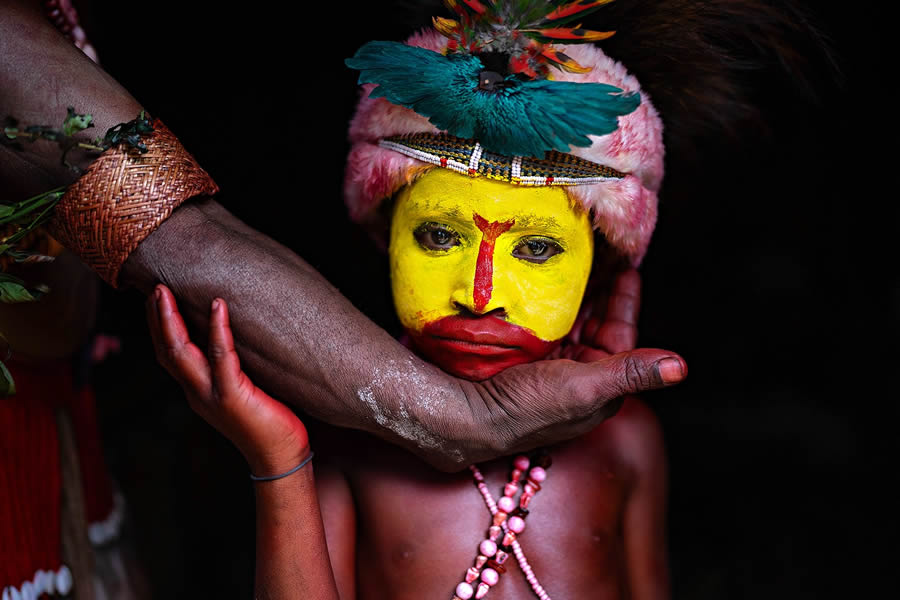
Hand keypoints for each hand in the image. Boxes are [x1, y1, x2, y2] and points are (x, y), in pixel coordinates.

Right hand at [146, 284, 308, 476]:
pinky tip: (218, 306)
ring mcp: (212, 396)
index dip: (158, 327)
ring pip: (181, 354)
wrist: (282, 459)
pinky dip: (217, 330)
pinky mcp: (234, 398)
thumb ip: (232, 369)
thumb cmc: (270, 421)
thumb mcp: (242, 392)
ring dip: (171, 321)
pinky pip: (222, 359)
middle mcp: (198, 393)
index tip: (155, 298)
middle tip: (155, 286)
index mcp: (198, 391)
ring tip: (166, 292)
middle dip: (157, 318)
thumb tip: (236, 337)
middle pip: (166, 351)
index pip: (169, 355)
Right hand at [465, 267, 683, 458]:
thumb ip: (631, 372)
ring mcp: (548, 364)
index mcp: (600, 386)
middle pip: (595, 323)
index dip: (625, 300)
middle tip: (600, 252)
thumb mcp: (585, 388)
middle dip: (599, 290)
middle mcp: (577, 374)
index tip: (627, 266)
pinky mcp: (521, 355)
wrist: (468, 417)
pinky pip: (541, 321)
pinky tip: (542, 278)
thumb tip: (681, 368)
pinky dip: (545, 300)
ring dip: (572, 292)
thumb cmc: (530, 408)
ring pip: (568, 319)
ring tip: (572, 258)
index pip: (621, 333)